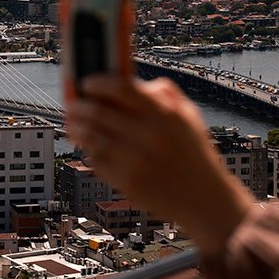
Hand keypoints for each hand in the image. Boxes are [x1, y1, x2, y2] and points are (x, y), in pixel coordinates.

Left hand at [66, 75, 252, 253]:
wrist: (204, 199)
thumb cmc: (194, 153)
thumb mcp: (188, 116)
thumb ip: (163, 92)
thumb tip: (129, 79)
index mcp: (165, 114)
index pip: (121, 88)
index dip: (98, 82)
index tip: (88, 82)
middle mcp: (149, 135)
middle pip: (100, 111)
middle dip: (80, 105)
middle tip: (74, 104)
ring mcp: (136, 160)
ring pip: (92, 136)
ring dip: (77, 127)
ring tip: (74, 124)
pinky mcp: (127, 182)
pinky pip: (97, 159)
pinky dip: (89, 151)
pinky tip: (89, 146)